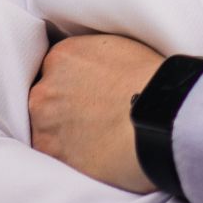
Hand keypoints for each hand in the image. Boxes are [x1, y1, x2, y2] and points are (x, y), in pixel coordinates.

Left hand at [29, 33, 165, 191]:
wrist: (158, 116)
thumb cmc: (149, 80)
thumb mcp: (118, 48)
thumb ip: (92, 57)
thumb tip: (91, 71)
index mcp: (63, 55)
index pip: (54, 69)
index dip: (70, 83)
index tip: (84, 94)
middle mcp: (46, 85)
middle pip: (45, 97)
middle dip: (62, 107)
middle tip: (88, 117)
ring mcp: (44, 120)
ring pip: (44, 126)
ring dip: (61, 132)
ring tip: (92, 137)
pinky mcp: (50, 152)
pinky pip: (51, 153)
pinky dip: (66, 154)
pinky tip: (89, 152)